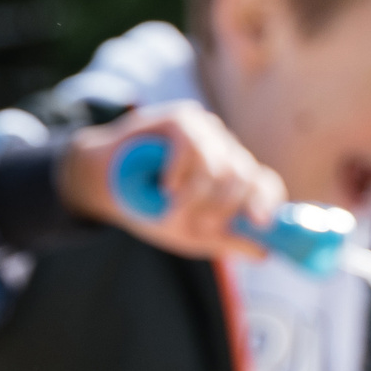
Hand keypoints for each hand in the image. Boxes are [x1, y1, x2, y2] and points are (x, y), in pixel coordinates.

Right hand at [60, 102, 284, 262]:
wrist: (104, 182)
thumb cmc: (151, 207)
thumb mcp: (189, 233)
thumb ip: (225, 239)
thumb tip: (265, 252)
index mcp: (233, 177)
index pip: (265, 184)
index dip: (266, 203)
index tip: (259, 223)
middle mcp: (225, 150)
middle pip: (243, 176)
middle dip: (220, 208)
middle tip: (197, 225)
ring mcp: (206, 132)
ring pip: (218, 164)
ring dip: (195, 195)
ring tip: (172, 204)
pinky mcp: (181, 118)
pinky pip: (191, 145)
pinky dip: (178, 172)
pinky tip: (166, 185)